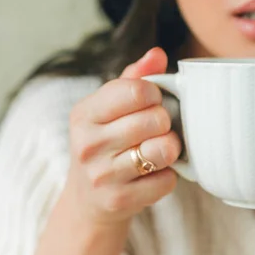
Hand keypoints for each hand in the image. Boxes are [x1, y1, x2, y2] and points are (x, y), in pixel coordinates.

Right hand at [66, 47, 181, 227]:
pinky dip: (168, 176)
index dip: (156, 94)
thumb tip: (158, 54)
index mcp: (84, 113)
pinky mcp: (119, 200)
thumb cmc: (107, 142)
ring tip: (159, 149)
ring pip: (164, 150)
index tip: (153, 101)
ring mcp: (102, 175)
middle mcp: (88, 144)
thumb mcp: (109, 107)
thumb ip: (135, 77)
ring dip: (170, 148)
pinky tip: (154, 173)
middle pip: (155, 119)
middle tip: (158, 128)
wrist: (89, 200)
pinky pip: (167, 180)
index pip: (137, 91)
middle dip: (165, 122)